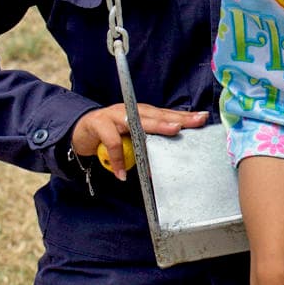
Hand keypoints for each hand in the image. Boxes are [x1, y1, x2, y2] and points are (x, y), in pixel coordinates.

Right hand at [70, 102, 208, 181]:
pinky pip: (112, 142)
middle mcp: (131, 110)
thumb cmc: (111, 134)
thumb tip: (169, 160)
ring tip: (172, 132)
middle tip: (189, 125)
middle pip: (156, 115)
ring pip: (137, 122)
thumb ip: (148, 145)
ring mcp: (115, 115)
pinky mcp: (99, 124)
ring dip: (155, 128)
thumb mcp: (132, 138)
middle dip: (174, 119)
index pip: (167, 114)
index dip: (184, 116)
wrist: (81, 131)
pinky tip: (122, 174)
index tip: (202, 118)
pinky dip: (117, 160)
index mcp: (143, 113)